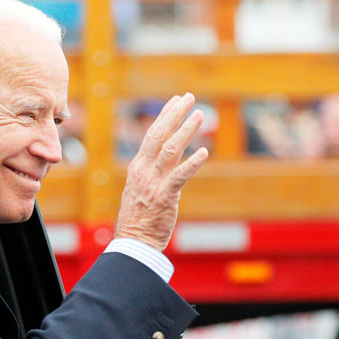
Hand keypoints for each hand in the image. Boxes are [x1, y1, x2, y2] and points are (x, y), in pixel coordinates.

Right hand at [114, 93, 208, 249]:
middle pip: (159, 135)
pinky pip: (180, 175)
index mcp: (138, 167)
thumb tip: (165, 160)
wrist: (133, 241)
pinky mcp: (165, 196)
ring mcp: (153, 182)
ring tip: (199, 114)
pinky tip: (204, 151)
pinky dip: (193, 162)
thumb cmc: (139, 218)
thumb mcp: (140, 189)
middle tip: (188, 97)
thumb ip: (152, 173)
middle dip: (174, 114)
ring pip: (170, 149)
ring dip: (186, 130)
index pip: (152, 134)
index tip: (176, 100)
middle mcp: (144, 170)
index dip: (165, 116)